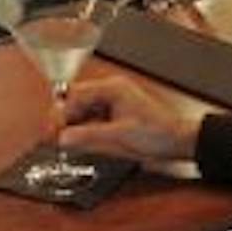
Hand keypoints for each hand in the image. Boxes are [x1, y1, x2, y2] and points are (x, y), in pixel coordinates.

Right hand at [58, 77, 204, 163]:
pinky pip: (92, 118)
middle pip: (75, 100)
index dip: (60, 114)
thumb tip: (63, 137)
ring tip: (64, 141)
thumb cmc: (158, 134)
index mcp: (111, 88)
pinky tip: (79, 140)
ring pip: (82, 110)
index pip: (75, 96)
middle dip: (63, 118)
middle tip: (54, 137)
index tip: (52, 131)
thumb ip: (89, 135)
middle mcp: (110, 90)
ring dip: (73, 124)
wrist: (179, 141)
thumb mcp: (119, 136)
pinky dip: (83, 128)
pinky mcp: (116, 113)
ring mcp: (113, 101)